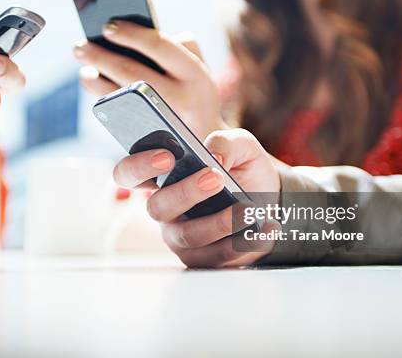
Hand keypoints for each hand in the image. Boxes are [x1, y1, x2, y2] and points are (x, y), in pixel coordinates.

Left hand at [73, 21, 222, 138]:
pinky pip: (118, 115)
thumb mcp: (199, 69)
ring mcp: (164, 121)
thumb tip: (139, 32)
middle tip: (79, 46)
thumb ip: (181, 45)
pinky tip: (95, 85)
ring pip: (119, 95)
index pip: (159, 44)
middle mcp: (182, 98)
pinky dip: (102, 98)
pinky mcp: (149, 138)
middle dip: (100, 56)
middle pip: (131, 71)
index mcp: (196, 73)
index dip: (130, 33)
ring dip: (95, 78)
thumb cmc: (195, 96)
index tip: (107, 25)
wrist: (206, 144)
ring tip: (84, 67)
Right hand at [112, 128, 279, 267]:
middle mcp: (165, 209)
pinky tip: (267, 227)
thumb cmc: (244, 170)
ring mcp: (181, 237)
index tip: (166, 157)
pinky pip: (218, 257)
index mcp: (163, 177)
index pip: (129, 172)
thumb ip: (226, 142)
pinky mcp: (204, 260)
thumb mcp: (242, 146)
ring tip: (249, 209)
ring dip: (220, 222)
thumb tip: (215, 158)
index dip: (139, 166)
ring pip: (189, 236)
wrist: (272, 201)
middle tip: (215, 178)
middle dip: (185, 193)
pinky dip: (246, 242)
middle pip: (157, 207)